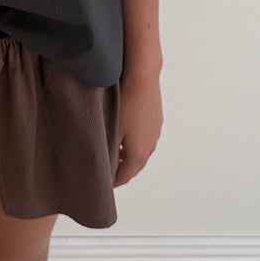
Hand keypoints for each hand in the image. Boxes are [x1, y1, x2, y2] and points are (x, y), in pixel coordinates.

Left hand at [111, 65, 162, 186]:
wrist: (143, 77)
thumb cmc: (127, 102)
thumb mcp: (113, 130)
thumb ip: (109, 152)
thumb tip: (105, 166)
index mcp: (139, 153)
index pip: (126, 176)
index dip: (114, 182)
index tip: (104, 183)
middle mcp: (150, 146)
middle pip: (135, 166)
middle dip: (121, 170)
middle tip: (107, 170)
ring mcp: (155, 132)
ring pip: (140, 151)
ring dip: (128, 155)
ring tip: (113, 151)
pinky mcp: (156, 120)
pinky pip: (145, 138)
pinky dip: (134, 142)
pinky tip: (124, 132)